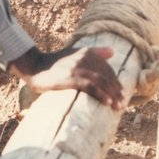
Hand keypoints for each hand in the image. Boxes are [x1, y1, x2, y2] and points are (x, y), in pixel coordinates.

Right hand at [8, 47, 125, 109]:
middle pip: (106, 76)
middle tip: (123, 104)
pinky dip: (100, 94)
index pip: (107, 70)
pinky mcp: (70, 78)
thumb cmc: (56, 63)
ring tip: (118, 106)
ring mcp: (77, 68)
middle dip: (116, 91)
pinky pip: (89, 86)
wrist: (35, 67)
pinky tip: (107, 102)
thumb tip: (112, 52)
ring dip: (112, 95)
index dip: (116, 83)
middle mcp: (84, 58)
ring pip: (101, 82)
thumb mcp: (76, 54)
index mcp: (87, 53)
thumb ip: (95, 52)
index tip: (123, 95)